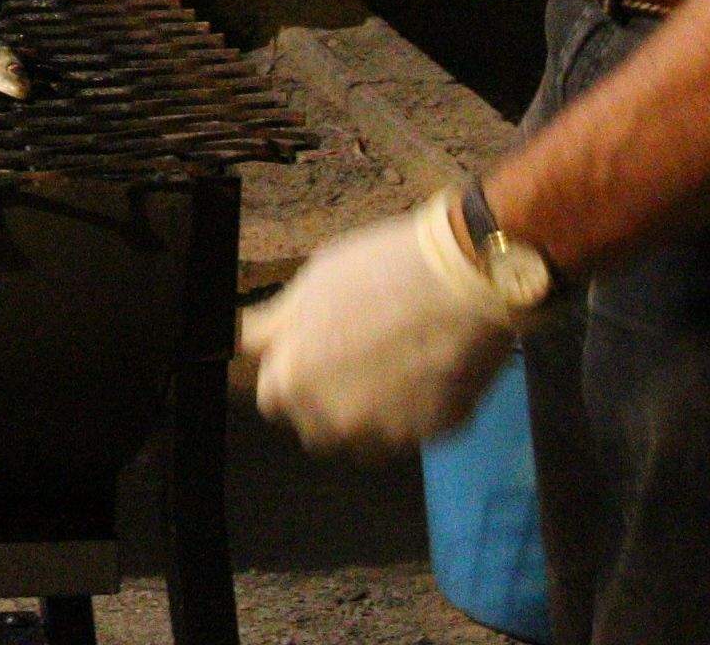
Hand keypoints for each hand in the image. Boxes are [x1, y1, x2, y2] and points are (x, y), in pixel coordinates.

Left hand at [237, 190, 520, 455]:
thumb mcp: (311, 285)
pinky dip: (412, 414)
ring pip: (360, 440)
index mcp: (291, 378)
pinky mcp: (428, 439)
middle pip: (312, 423)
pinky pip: (409, 435)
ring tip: (392, 369)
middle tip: (354, 360)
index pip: (271, 394)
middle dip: (324, 400)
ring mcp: (381, 433)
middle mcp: (329, 417)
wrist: (464, 282)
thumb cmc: (381, 270)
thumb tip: (245, 341)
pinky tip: (426, 374)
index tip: (312, 354)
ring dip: (366, 416)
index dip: (292, 371)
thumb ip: (278, 327)